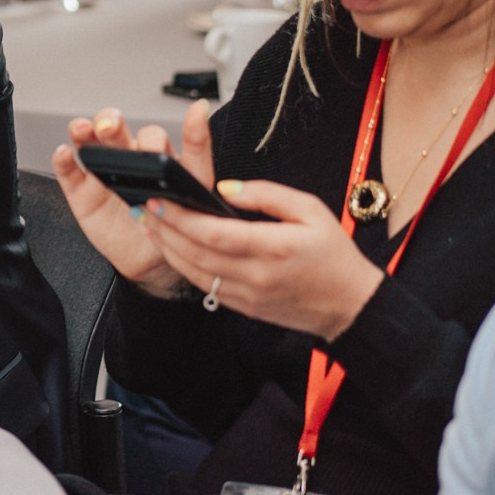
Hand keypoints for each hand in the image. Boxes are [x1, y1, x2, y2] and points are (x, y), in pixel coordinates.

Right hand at [51, 100, 220, 297]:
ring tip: (83, 129)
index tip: (198, 111)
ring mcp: (107, 174)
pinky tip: (64, 153)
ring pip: (93, 142)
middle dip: (115, 124)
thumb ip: (192, 200)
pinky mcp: (83, 192)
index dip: (191, 126)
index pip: (180, 139)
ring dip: (86, 130)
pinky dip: (64, 161)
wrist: (148, 261)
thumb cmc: (170, 232)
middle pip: (123, 132)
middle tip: (112, 127)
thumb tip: (192, 185)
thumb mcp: (192, 217)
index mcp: (170, 164)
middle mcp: (136, 160)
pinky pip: (70, 172)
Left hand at [141, 181, 383, 339]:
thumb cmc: (334, 255)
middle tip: (142, 206)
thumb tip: (225, 187)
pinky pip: (204, 286)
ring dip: (165, 247)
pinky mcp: (243, 306)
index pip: (211, 233)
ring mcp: (247, 294)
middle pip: (194, 252)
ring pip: (193, 271)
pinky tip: (170, 248)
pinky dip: (182, 266)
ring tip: (147, 224)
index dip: (179, 216)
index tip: (158, 198)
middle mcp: (255, 274)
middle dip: (162, 228)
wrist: (351, 305)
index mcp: (272, 247)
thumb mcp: (311, 210)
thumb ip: (266, 194)